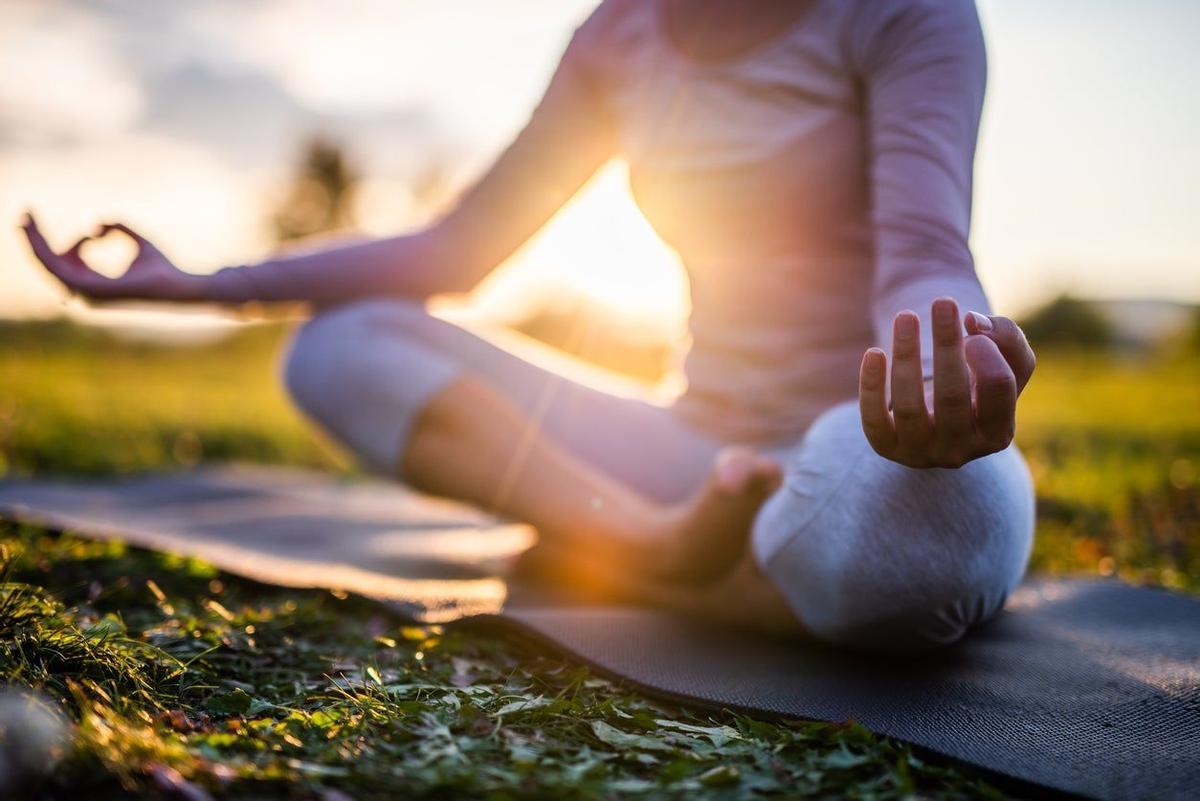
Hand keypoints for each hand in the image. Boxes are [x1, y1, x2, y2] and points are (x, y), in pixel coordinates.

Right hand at [20, 212, 207, 301]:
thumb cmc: (161, 267)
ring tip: (27, 219)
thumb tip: (97, 223)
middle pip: (49, 264)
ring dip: (34, 241)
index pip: (66, 261)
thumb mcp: (137, 240)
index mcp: (94, 284)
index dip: (62, 240)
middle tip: (24, 215)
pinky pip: (58, 269)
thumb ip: (117, 228)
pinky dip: (44, 250)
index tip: (65, 223)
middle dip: (33, 240)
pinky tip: (38, 231)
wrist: (178, 284)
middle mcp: (86, 292)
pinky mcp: (90, 289)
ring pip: (48, 265)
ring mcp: (86, 293)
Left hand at [858, 297, 1035, 467]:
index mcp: (998, 433)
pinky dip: (871, 386)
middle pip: (952, 396)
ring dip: (906, 357)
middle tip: (943, 303)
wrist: (940, 419)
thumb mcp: (1006, 362)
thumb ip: (1006, 337)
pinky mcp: (887, 447)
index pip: (998, 389)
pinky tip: (874, 352)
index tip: (972, 325)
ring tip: (906, 317)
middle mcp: (960, 450)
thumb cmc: (977, 385)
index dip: (987, 353)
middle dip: (946, 346)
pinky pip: (874, 420)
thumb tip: (972, 321)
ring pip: (909, 407)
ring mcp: (921, 453)